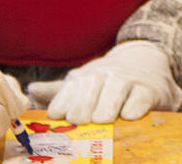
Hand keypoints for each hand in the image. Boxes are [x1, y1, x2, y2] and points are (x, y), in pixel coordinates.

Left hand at [28, 40, 181, 124]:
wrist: (147, 59)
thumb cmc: (109, 79)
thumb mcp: (84, 82)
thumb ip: (60, 91)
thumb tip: (31, 90)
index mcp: (86, 77)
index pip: (71, 88)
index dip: (63, 102)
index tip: (57, 116)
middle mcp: (106, 76)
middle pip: (92, 87)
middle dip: (84, 104)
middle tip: (79, 121)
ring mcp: (128, 81)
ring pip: (116, 89)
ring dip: (108, 104)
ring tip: (101, 119)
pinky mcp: (150, 90)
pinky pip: (141, 96)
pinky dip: (135, 105)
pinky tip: (128, 115)